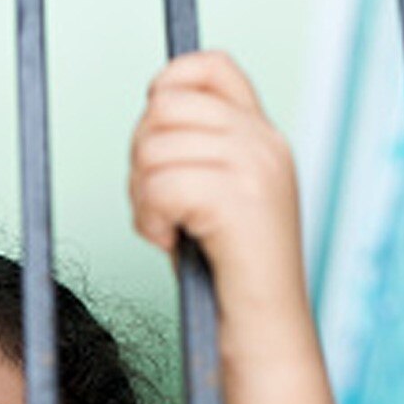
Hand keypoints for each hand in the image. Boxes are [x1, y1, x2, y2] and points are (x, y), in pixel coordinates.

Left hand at [129, 51, 310, 342]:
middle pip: (163, 109)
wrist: (262, 335)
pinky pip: (160, 185)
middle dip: (139, 161)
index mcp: (260, 136)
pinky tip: (168, 242)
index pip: (206, 68)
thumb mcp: (210, 205)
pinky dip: (148, 219)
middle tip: (155, 208)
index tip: (153, 151)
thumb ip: (190, 158)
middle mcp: (264, 142)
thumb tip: (145, 128)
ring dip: (141, 196)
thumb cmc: (223, 281)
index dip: (162, 96)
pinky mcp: (239, 200)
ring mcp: (255, 167)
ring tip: (165, 230)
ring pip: (153, 148)